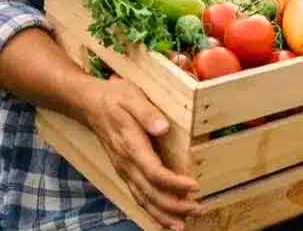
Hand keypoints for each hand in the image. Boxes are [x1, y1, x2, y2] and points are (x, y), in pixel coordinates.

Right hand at [81, 76, 198, 229]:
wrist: (89, 103)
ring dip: (163, 213)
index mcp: (131, 146)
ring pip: (142, 198)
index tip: (195, 187)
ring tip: (182, 225)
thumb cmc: (115, 98)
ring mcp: (124, 169)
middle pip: (150, 192)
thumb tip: (162, 127)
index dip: (174, 183)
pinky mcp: (124, 170)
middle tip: (198, 210)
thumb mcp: (133, 97)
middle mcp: (126, 163)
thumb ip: (147, 113)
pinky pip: (137, 195)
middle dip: (174, 206)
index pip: (154, 172)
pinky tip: (163, 217)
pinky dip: (151, 209)